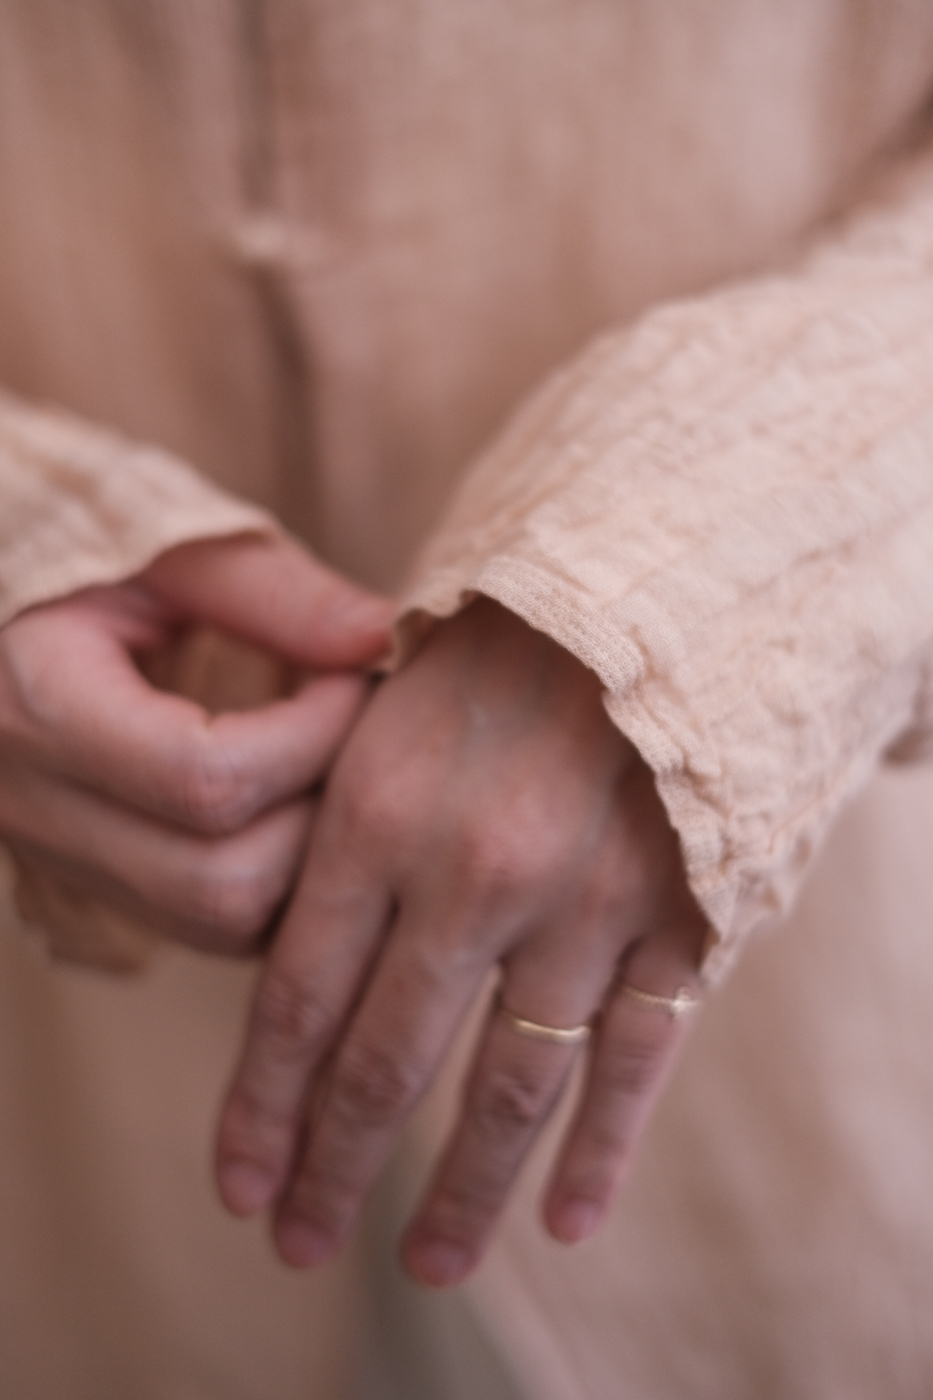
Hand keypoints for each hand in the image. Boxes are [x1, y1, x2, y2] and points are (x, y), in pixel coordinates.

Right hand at [0, 533, 392, 955]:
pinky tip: (302, 801)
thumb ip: (274, 592)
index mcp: (38, 706)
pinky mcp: (98, 885)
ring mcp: (60, 862)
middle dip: (322, 813)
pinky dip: (282, 880)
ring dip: (310, 858)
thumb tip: (384, 638)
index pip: (206, 779)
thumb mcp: (170, 550)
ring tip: (335, 764)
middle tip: (359, 731)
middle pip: (224, 882)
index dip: (314, 737)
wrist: (5, 619)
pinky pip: (214, 928)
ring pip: (225, 924)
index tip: (357, 677)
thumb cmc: (86, 558)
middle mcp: (35, 809)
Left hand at [216, 598, 707, 1284]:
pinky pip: (634, 1058)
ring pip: (509, 1084)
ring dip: (462, 1188)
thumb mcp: (387, 711)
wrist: (653, 592)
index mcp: (379, 810)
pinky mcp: (674, 915)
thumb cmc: (496, 650)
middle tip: (304, 1245)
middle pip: (387, 1062)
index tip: (241, 1188)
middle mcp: (472, 871)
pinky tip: (564, 1216)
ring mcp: (581, 902)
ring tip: (430, 1263)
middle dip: (337, 1167)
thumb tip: (292, 974)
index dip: (263, 1108)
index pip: (297, 999)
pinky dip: (599, 1147)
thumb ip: (338, 835)